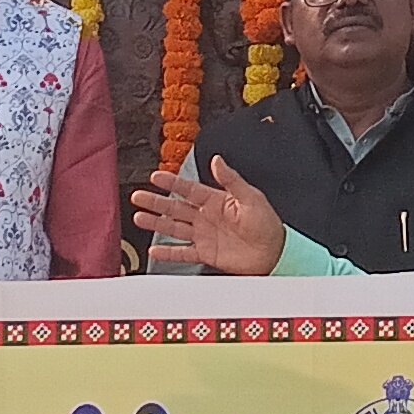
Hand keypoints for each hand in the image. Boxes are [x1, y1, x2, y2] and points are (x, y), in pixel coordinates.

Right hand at [130, 159, 287, 275]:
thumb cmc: (267, 224)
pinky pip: (183, 253)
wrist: (274, 252)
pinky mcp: (206, 254)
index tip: (155, 176)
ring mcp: (204, 235)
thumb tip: (217, 160)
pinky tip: (154, 251)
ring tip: (139, 218)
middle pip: (175, 207)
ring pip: (174, 228)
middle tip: (138, 196)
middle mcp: (206, 217)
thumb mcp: (251, 197)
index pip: (188, 189)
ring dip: (156, 223)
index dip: (171, 183)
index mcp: (216, 200)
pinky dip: (168, 253)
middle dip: (156, 202)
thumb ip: (231, 180)